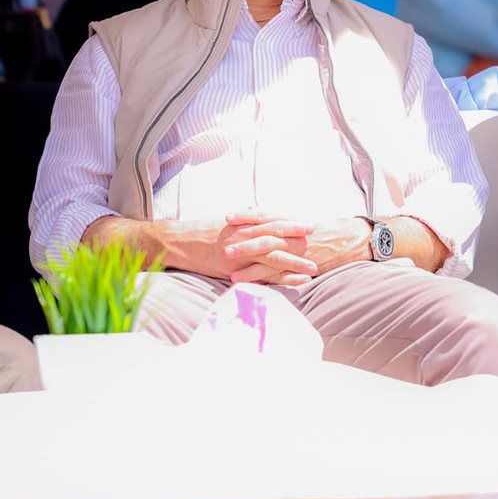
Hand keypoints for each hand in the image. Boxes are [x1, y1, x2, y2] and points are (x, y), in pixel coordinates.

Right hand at [141, 216, 318, 285]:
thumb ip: (241, 223)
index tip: (308, 225)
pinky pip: (260, 276)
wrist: (178, 243)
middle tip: (320, 242)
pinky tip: (293, 283)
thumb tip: (255, 215)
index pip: (271, 222)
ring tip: (313, 268)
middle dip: (298, 240)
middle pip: (276, 237)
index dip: (291, 223)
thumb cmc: (199, 233)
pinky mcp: (233, 270)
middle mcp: (243, 237)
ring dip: (294, 263)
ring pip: (272, 258)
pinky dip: (278, 280)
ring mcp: (239, 255)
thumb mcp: (223, 224)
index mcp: (242, 225)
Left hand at [222, 213, 370, 283]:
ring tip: (231, 273)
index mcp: (291, 222)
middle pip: (264, 238)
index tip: (227, 217)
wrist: (350, 240)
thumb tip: (252, 210)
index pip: (265, 217)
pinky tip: (255, 288)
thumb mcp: (298, 218)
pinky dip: (267, 281)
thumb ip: (276, 217)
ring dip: (251, 267)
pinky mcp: (302, 269)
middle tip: (224, 246)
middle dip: (243, 243)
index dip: (246, 217)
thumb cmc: (322, 228)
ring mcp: (298, 254)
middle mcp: (293, 237)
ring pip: (271, 260)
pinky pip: (282, 277)